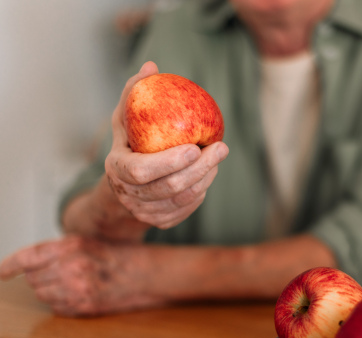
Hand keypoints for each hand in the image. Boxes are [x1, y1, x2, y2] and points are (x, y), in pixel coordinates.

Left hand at [0, 236, 162, 316]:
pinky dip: (63, 302)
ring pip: (43, 294)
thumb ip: (59, 250)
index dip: (8, 266)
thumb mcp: (89, 243)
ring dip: (51, 290)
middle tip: (64, 271)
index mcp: (73, 245)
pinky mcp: (84, 306)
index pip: (28, 257)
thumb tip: (27, 264)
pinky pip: (57, 307)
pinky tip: (81, 293)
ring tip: (75, 282)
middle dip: (42, 275)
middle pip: (33, 278)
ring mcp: (78, 288)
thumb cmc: (119, 256)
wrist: (148, 274)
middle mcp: (73, 266)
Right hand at [105, 61, 228, 228]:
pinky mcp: (160, 222)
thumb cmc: (128, 143)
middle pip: (170, 187)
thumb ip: (135, 93)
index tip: (194, 146)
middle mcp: (128, 196)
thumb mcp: (125, 117)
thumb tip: (152, 67)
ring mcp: (144, 213)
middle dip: (200, 168)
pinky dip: (201, 192)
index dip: (169, 162)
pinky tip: (208, 174)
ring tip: (217, 157)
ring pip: (183, 199)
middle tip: (221, 148)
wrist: (122, 184)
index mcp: (116, 170)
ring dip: (206, 178)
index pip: (141, 172)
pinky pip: (187, 209)